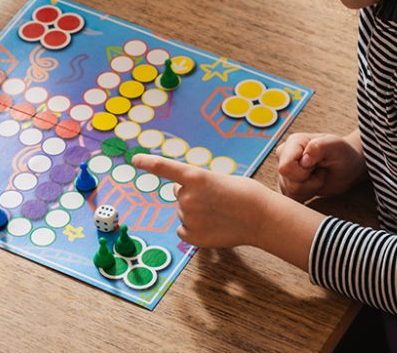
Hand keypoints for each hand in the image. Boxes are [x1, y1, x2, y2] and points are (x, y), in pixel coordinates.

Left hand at [132, 154, 275, 248]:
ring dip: (196, 212)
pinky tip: (211, 227)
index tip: (134, 160)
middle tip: (215, 199)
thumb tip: (182, 200)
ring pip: (183, 212)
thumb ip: (196, 186)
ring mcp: (188, 217)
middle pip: (179, 194)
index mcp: (194, 176)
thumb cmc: (244, 194)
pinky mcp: (192, 236)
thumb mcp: (216, 180)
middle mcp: (187, 196)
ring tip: (219, 213)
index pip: (164, 167)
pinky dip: (193, 230)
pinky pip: (183, 230)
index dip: (148, 162)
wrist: (262, 217)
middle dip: (192, 195)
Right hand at [274, 132, 366, 201]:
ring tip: (319, 176)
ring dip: (310, 188)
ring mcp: (284, 170)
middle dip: (308, 182)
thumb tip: (303, 159)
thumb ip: (319, 147)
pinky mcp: (287, 184)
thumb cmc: (343, 154)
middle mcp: (284, 155)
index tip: (318, 164)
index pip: (285, 167)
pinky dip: (306, 195)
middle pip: (287, 181)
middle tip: (320, 171)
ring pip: (290, 191)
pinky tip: (314, 184)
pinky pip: (291, 198)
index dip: (304, 171)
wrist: (347, 168)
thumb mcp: (336, 146)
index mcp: (293, 142)